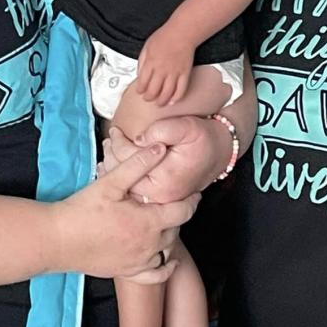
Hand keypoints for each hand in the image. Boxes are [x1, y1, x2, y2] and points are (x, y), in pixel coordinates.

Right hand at [53, 143, 198, 279]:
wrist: (58, 239)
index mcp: (148, 222)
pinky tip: (168, 259)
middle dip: (178, 213)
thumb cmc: (83, 209)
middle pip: (176, 228)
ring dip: (171, 234)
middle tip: (174, 199)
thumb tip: (160, 148)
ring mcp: (139, 261)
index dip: (191, 199)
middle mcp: (149, 245)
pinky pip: (155, 275)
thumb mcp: (111, 181)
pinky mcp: (127, 271)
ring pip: (168, 249)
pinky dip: (166, 267)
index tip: (194, 190)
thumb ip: (138, 164)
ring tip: (166, 220)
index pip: (183, 210)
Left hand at [104, 117, 232, 203]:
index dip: (119, 144)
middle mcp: (160, 196)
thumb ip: (161, 131)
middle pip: (125, 178)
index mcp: (165, 181)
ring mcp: (159, 199)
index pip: (131, 163)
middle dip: (112, 156)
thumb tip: (138, 138)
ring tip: (110, 148)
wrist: (219, 151)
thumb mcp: (186, 127)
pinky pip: (134, 188)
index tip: (115, 130)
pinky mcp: (159, 196)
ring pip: (127, 185)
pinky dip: (123, 175)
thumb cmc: (203, 138)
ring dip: (115, 166)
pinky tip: (115, 163)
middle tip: (108, 139)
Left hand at [136, 23, 194, 105]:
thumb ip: (142, 62)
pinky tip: (172, 101)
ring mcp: (174, 72)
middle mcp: (162, 69)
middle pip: (153, 91)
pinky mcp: (185, 73)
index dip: (140, 90)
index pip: (142, 83)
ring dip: (161, 101)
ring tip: (159, 103)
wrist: (183, 32)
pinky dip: (176, 98)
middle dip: (149, 98)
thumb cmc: (164, 37)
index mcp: (151, 62)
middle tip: (148, 99)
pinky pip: (181, 90)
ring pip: (167, 94)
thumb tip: (139, 75)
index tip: (140, 92)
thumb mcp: (147, 47)